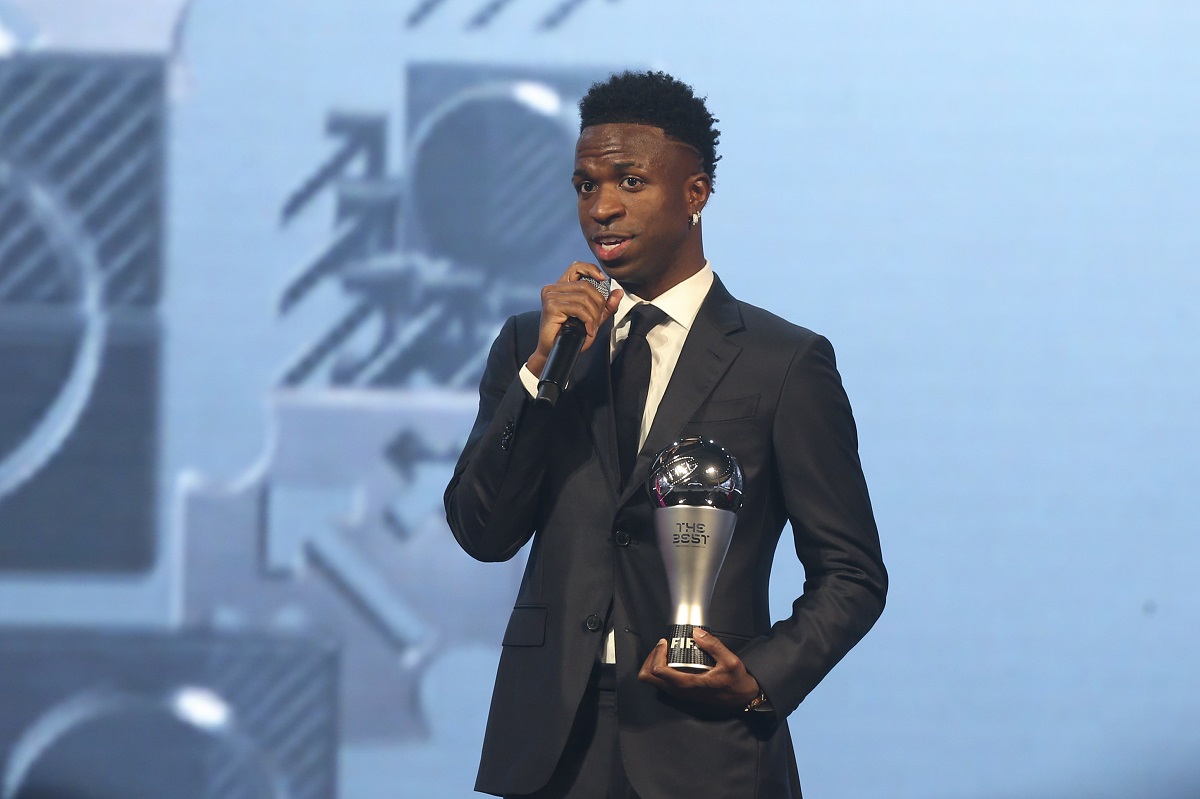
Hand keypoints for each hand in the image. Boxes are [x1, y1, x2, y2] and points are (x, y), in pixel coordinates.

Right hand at [526, 262, 622, 377]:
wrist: (553, 351)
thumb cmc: (568, 335)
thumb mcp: (591, 318)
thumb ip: (605, 306)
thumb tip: (618, 292)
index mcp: (561, 286)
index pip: (577, 267)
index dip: (591, 269)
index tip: (603, 279)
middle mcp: (553, 288)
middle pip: (586, 286)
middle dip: (599, 304)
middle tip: (597, 320)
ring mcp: (551, 296)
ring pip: (585, 298)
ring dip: (594, 316)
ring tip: (592, 328)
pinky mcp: (551, 306)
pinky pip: (579, 309)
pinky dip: (588, 321)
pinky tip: (588, 331)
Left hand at [637, 628, 761, 711]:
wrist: (742, 697)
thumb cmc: (736, 681)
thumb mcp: (730, 661)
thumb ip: (713, 645)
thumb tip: (696, 633)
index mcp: (688, 684)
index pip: (658, 671)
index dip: (657, 653)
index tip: (665, 642)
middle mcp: (680, 691)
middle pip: (648, 677)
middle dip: (651, 659)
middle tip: (662, 646)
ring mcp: (679, 693)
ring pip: (653, 681)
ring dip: (654, 664)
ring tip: (665, 651)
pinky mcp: (682, 693)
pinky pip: (661, 682)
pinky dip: (660, 670)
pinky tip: (673, 659)